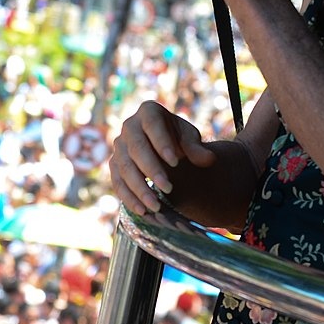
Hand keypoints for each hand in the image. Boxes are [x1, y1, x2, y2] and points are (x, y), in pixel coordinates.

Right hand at [110, 101, 215, 215]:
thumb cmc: (179, 139)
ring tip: (156, 206)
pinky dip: (128, 197)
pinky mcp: (114, 165)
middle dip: (151, 169)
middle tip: (168, 188)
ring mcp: (119, 146)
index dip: (161, 143)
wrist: (164, 148)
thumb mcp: (189, 139)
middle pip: (136, 148)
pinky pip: (117, 182)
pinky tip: (143, 211)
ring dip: (139, 188)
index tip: (175, 162)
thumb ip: (197, 148)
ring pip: (124, 167)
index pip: (152, 125)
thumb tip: (209, 159)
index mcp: (148, 112)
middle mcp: (129, 126)